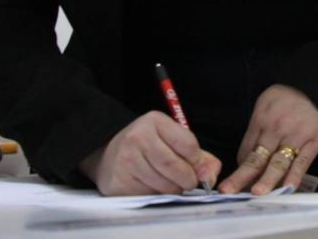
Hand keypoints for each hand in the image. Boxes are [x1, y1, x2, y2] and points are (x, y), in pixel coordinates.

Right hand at [79, 111, 220, 195]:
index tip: (196, 166)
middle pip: (175, 167)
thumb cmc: (150, 146)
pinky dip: (158, 196)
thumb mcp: (174, 140)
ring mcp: (126, 160)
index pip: (187, 144)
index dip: (197, 160)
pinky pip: (148, 195)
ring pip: (163, 185)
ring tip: (172, 184)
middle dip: (188, 179)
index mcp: (155, 122)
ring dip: (174, 189)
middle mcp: (138, 138)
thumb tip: (209, 178)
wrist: (109, 154)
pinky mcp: (118, 182)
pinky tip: (154, 187)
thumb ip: (200, 157)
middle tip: (189, 182)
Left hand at [219, 84, 317, 194]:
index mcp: (262, 118)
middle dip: (241, 177)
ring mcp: (297, 135)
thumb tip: (249, 156)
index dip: (240, 168)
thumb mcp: (266, 102)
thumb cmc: (290, 93)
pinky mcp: (316, 139)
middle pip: (257, 158)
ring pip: (278, 163)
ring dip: (267, 180)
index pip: (246, 150)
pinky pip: (303, 161)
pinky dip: (295, 175)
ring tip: (257, 193)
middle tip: (227, 191)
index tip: (237, 182)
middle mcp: (276, 128)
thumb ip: (258, 127)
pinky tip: (288, 187)